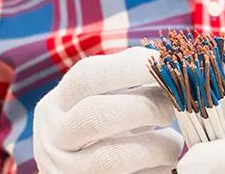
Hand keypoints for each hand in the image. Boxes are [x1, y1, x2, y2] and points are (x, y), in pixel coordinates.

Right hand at [34, 47, 182, 173]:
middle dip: (145, 107)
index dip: (130, 67)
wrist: (80, 173)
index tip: (165, 64)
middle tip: (171, 109)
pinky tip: (161, 165)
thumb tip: (164, 61)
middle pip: (95, 115)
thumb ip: (127, 75)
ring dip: (156, 146)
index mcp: (56, 106)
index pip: (85, 77)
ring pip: (112, 158)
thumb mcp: (101, 99)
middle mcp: (54, 140)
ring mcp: (69, 172)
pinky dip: (157, 171)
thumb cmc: (101, 132)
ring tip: (171, 143)